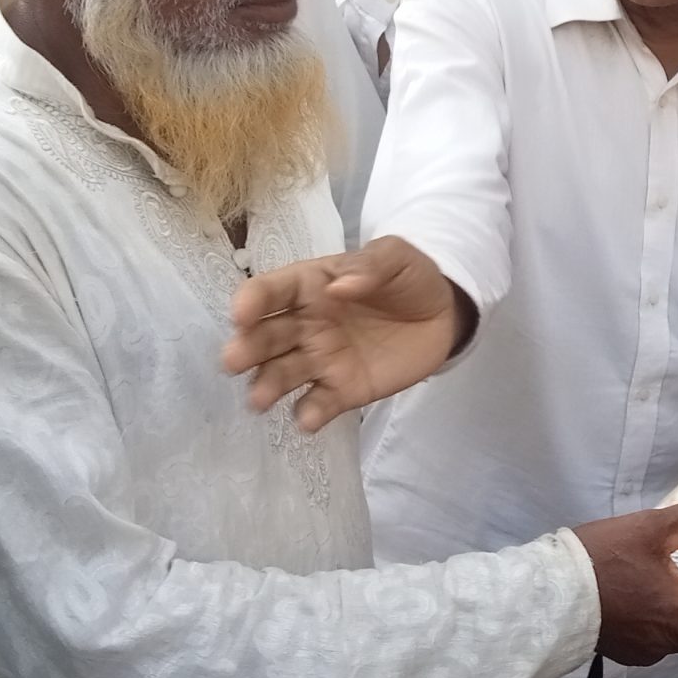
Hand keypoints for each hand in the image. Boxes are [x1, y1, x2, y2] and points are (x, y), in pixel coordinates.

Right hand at [223, 235, 475, 432]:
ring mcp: (321, 360)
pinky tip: (307, 420)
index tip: (241, 315)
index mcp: (310, 286)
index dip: (252, 301)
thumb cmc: (409, 279)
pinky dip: (309, 414)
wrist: (444, 315)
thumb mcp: (397, 257)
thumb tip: (340, 286)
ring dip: (267, 386)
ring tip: (258, 400)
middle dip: (246, 349)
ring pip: (283, 374)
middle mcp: (305, 325)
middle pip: (266, 337)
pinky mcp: (343, 390)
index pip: (272, 291)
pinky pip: (319, 404)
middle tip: (233, 361)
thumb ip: (371, 266)